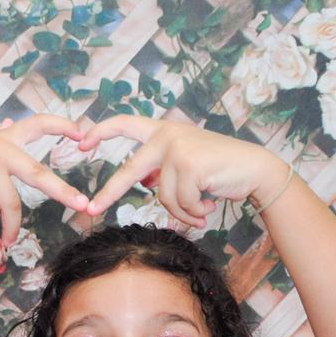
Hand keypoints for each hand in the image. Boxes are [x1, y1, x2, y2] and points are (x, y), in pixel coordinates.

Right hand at [0, 114, 90, 244]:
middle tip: (82, 205)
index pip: (38, 123)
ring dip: (10, 226)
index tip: (84, 133)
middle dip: (62, 191)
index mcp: (4, 139)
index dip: (62, 126)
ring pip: (10, 203)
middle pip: (37, 173)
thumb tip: (11, 123)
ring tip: (7, 238)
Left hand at [78, 116, 288, 227]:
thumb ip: (160, 169)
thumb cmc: (219, 170)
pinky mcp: (189, 166)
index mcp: (162, 131)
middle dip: (109, 193)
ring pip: (161, 196)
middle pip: (130, 171)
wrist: (255, 170)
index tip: (80, 142)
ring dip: (181, 210)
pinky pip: (179, 202)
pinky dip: (192, 212)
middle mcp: (167, 135)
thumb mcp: (184, 164)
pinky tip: (207, 206)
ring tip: (200, 208)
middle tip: (91, 209)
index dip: (101, 131)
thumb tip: (143, 182)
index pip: (125, 124)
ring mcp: (177, 149)